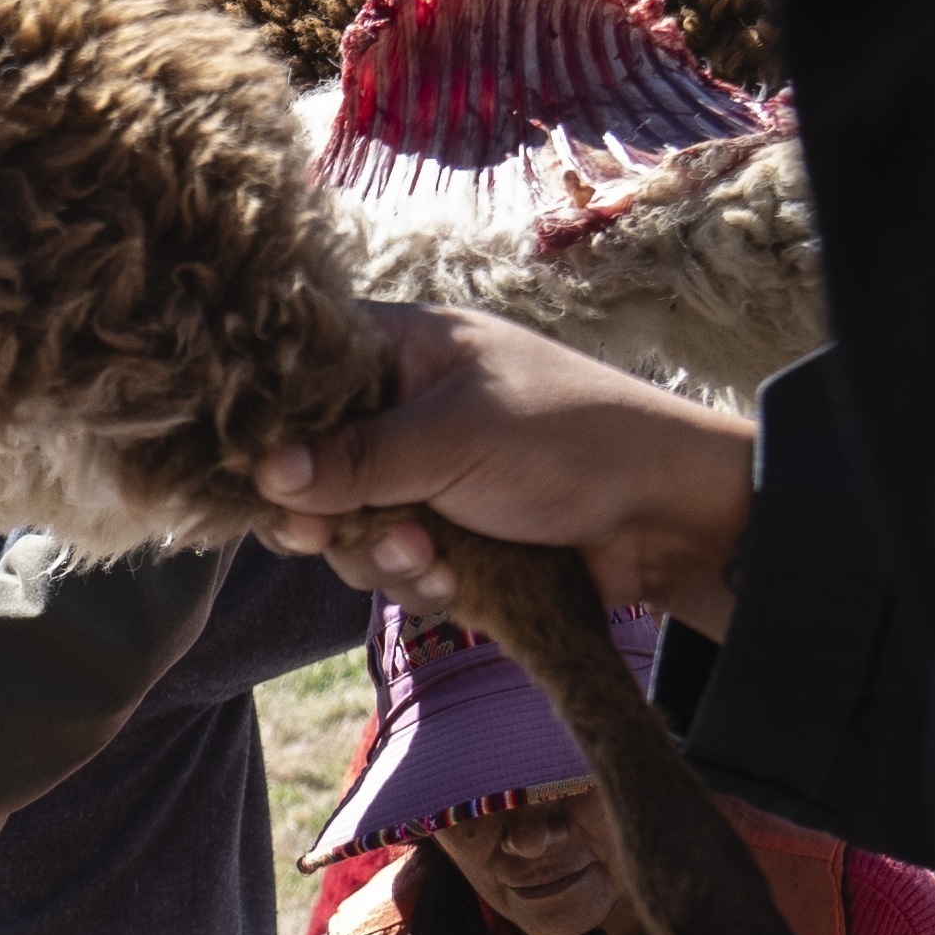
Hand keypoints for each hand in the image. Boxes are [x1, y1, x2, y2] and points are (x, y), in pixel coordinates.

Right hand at [254, 306, 765, 638]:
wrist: (670, 516)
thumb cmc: (572, 438)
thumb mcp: (456, 437)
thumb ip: (359, 457)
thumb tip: (265, 474)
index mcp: (405, 351)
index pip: (303, 380)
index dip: (277, 433)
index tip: (268, 481)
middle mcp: (406, 411)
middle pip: (314, 470)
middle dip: (331, 515)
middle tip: (337, 533)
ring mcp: (428, 478)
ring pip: (351, 530)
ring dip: (383, 557)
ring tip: (435, 558)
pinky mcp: (452, 537)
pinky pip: (398, 569)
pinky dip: (422, 583)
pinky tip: (459, 583)